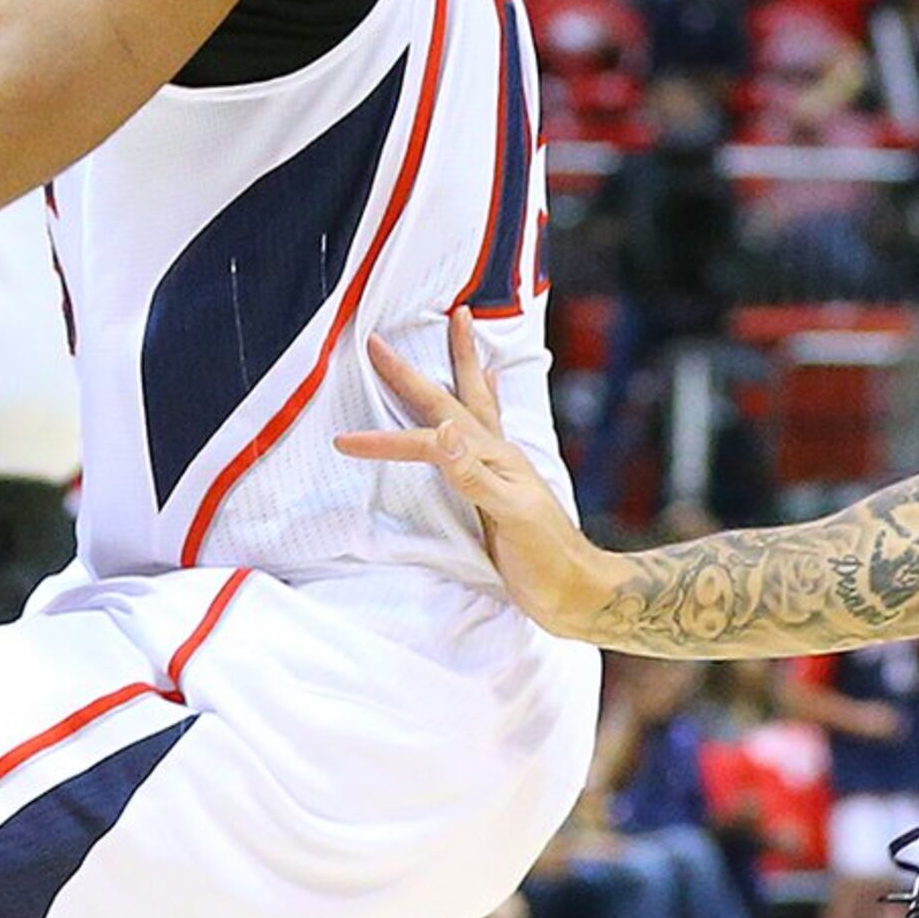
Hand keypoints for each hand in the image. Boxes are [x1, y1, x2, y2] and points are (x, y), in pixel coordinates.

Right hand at [340, 312, 609, 636]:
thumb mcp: (510, 515)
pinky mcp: (497, 485)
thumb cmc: (546, 557)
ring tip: (462, 327)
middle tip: (381, 338)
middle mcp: (494, 454)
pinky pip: (483, 429)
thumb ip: (475, 475)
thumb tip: (442, 430)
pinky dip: (482, 400)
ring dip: (462, 365)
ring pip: (472, 402)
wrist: (575, 590)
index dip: (384, 441)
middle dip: (413, 371)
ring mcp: (497, 467)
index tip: (343, 441)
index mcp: (493, 457)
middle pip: (449, 399)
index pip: (427, 440)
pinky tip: (487, 389)